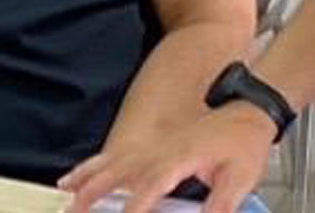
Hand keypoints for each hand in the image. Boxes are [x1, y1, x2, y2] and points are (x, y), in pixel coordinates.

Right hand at [59, 102, 276, 212]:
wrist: (249, 112)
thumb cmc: (244, 142)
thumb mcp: (240, 178)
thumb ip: (220, 206)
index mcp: (180, 157)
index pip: (151, 185)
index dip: (135, 206)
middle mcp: (161, 150)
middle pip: (120, 170)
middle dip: (94, 191)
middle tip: (74, 209)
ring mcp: (154, 146)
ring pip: (112, 162)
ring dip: (86, 178)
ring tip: (65, 194)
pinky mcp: (153, 148)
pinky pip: (115, 156)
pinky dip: (92, 166)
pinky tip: (76, 176)